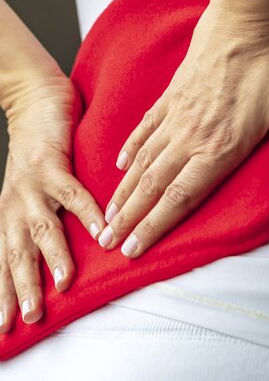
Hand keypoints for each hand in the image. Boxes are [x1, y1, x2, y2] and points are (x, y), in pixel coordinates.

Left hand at [0, 76, 106, 331]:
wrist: (34, 99)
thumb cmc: (40, 148)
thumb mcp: (32, 189)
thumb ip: (43, 217)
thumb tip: (58, 252)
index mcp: (11, 213)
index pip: (2, 261)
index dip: (1, 294)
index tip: (3, 327)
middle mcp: (16, 204)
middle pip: (16, 253)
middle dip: (21, 288)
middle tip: (31, 317)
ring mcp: (32, 184)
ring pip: (41, 228)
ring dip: (52, 257)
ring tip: (64, 283)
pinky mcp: (52, 163)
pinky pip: (71, 192)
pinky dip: (86, 212)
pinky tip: (100, 229)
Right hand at [97, 0, 268, 258]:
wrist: (254, 7)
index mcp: (223, 145)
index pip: (181, 197)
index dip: (156, 227)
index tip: (131, 251)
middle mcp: (193, 133)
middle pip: (154, 184)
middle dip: (129, 218)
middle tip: (106, 243)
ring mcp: (179, 110)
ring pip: (143, 159)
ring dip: (124, 190)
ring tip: (106, 214)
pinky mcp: (175, 89)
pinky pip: (145, 125)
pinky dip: (130, 147)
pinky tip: (121, 162)